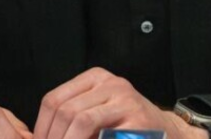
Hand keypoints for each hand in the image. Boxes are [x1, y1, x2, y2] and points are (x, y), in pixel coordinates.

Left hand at [33, 68, 206, 138]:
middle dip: (51, 137)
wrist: (170, 135)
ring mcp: (125, 99)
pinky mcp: (137, 119)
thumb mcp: (100, 113)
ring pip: (80, 119)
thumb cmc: (129, 128)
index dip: (41, 127)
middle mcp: (111, 83)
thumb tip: (40, 137)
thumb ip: (73, 119)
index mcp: (96, 78)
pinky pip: (101, 134)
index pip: (54, 99)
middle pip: (64, 109)